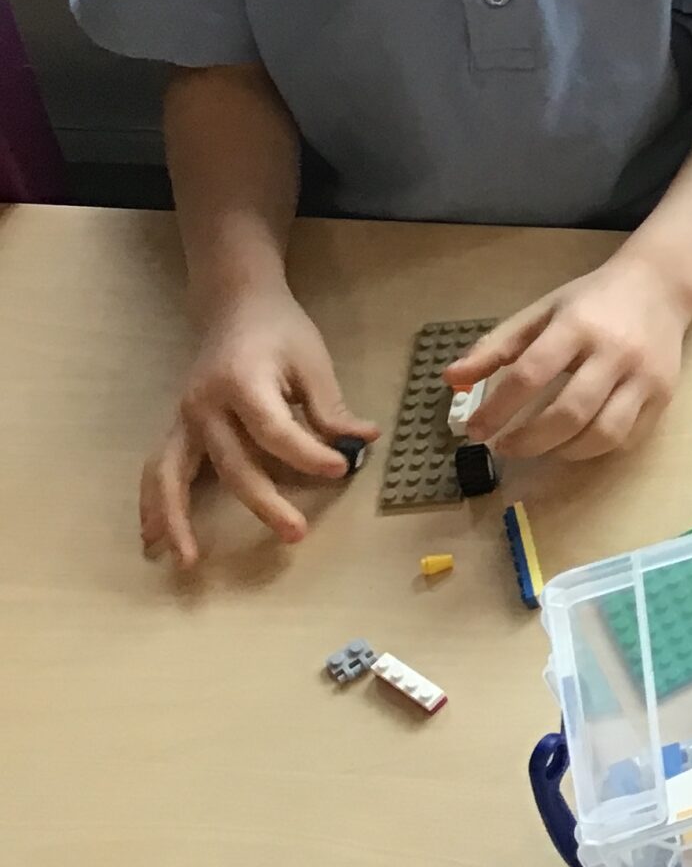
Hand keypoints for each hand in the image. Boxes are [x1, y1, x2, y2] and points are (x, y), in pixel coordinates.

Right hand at [140, 286, 377, 566]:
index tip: (342, 468)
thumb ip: (330, 406)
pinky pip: (159, 470)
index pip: (273, 429)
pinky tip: (154, 539)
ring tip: (189, 561)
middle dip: (264, 502)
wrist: (234, 305)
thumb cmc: (280, 332)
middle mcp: (205, 405)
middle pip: (232, 463)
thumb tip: (363, 441)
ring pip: (173, 474)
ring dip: (177, 519)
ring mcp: (185, 418)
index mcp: (242, 382)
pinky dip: (153, 505)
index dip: (307, 453)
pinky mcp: (178, 428)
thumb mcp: (312, 360)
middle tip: (296, 534)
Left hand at [445, 254, 691, 460]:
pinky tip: (575, 441)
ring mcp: (644, 376)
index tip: (475, 429)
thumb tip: (452, 379)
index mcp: (577, 325)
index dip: (497, 408)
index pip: (531, 374)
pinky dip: (595, 449)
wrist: (660, 287)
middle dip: (528, 440)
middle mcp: (614, 352)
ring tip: (541, 446)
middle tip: (504, 446)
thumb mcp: (541, 311)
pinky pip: (627, 438)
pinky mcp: (664, 394)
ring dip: (562, 451)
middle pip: (568, 413)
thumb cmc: (592, 300)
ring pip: (602, 433)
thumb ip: (497, 345)